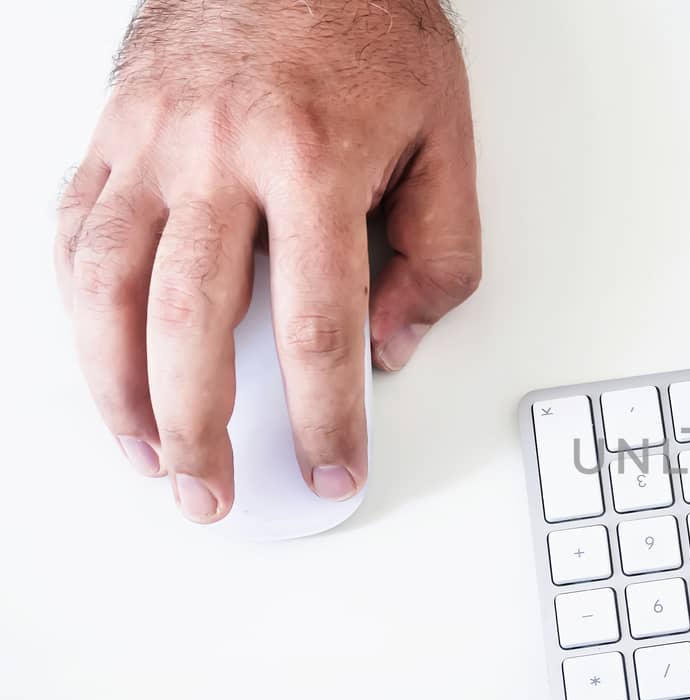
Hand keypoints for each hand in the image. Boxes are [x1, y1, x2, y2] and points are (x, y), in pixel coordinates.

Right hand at [56, 0, 480, 521]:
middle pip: (191, 320)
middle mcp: (219, 152)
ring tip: (146, 454)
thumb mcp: (445, 138)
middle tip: (211, 493)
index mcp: (315, 159)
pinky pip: (74, 229)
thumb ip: (438, 253)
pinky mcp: (111, 128)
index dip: (325, 415)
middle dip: (198, 428)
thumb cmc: (370, 29)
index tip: (333, 470)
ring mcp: (151, 139)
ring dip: (118, 387)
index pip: (318, 323)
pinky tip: (99, 359)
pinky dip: (78, 307)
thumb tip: (394, 344)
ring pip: (108, 284)